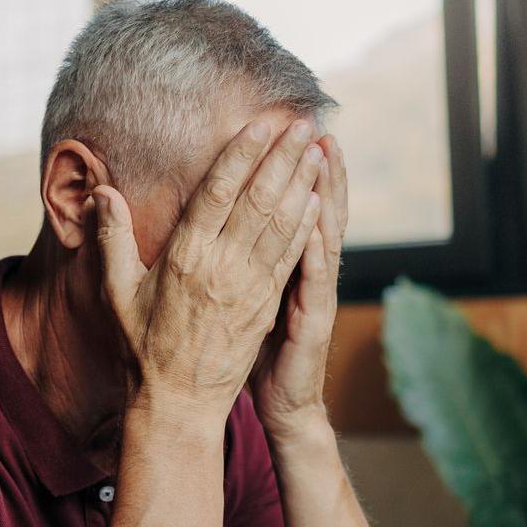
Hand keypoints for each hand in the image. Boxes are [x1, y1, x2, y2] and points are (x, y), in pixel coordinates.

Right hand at [95, 119, 325, 426]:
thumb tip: (101, 191)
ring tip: (317, 149)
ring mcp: (249, 287)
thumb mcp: (116, 292)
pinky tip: (317, 200)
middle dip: (283, 157)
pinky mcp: (267, 306)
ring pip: (281, 224)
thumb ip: (111, 239)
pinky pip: (290, 257)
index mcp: (184, 257)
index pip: (218, 193)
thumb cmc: (141, 346)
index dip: (241, 154)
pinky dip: (306, 225)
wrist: (178, 403)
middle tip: (303, 123)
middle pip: (259, 200)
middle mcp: (221, 267)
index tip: (260, 124)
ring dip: (302, 183)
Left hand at [250, 134, 346, 437]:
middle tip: (309, 122)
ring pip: (318, 234)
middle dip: (306, 165)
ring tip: (323, 154)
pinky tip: (315, 222)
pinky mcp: (310, 321)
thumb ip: (224, 259)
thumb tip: (204, 224)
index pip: (278, 205)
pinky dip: (316, 250)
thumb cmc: (252, 351)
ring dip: (322, 193)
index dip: (278, 167)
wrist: (280, 403)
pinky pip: (313, 280)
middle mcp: (298, 271)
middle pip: (304, 208)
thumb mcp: (239, 301)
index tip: (275, 126)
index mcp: (274, 262)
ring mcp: (309, 294)